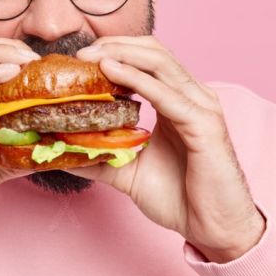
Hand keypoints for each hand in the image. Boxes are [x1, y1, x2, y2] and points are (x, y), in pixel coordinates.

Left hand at [74, 36, 265, 262]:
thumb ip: (100, 157)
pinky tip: (112, 72)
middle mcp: (192, 96)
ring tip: (91, 57)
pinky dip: (138, 79)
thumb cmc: (181, 198)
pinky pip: (167, 94)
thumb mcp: (130, 172)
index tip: (80, 59)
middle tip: (81, 53)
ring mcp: (201, 106)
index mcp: (178, 100)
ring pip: (160, 63)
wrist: (214, 229)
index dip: (114, 52)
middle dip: (115, 46)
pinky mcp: (204, 124)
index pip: (147, 60)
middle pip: (153, 52)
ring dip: (123, 55)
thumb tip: (61, 151)